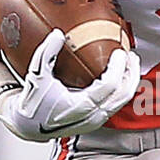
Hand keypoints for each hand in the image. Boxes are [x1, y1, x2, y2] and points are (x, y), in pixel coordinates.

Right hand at [0, 28, 140, 139]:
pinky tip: (121, 77)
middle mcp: (92, 116)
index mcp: (80, 106)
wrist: (29, 126)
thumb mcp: (37, 75)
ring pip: (123, 101)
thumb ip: (47, 52)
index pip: (110, 85)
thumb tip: (59, 34)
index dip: (118, 67)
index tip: (119, 52)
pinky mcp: (96, 122)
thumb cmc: (33, 103)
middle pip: (123, 94)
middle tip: (131, 55)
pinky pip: (117, 105)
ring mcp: (96, 121)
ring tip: (130, 64)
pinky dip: (123, 89)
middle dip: (131, 72)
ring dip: (129, 81)